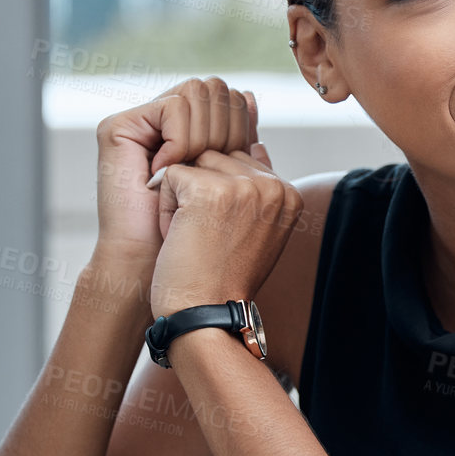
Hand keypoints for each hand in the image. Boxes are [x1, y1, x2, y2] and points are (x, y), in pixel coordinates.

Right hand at [91, 78, 259, 272]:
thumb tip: (252, 97)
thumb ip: (239, 142)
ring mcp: (140, 123)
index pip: (231, 98)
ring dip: (203, 138)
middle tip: (210, 175)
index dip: (242, 128)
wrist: (158, 266)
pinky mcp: (118, 126)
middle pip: (216, 88)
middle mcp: (163, 122)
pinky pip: (174, 106)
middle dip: (226, 130)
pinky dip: (181, 139)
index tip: (236, 170)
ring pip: (197, 91)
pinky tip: (167, 171)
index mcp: (191, 132)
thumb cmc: (197, 237)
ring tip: (187, 176)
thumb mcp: (230, 184)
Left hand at [149, 147, 302, 317]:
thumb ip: (258, 183)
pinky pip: (170, 176)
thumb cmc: (224, 278)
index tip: (225, 237)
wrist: (206, 315)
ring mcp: (243, 186)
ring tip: (196, 236)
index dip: (220, 199)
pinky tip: (181, 237)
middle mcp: (273, 186)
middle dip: (201, 192)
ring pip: (193, 163)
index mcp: (288, 193)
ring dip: (182, 198)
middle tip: (209, 239)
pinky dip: (165, 208)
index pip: (239, 162)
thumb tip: (257, 140)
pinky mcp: (208, 190)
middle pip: (215, 158)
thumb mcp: (256, 227)